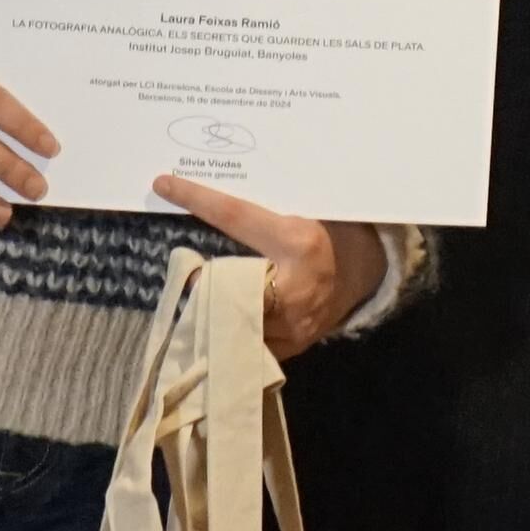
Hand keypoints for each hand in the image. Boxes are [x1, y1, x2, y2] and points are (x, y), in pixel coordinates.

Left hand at [153, 179, 388, 357]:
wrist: (364, 272)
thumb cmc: (331, 233)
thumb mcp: (304, 215)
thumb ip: (265, 212)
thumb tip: (211, 192)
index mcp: (299, 242)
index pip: (236, 217)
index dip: (198, 199)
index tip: (165, 183)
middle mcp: (295, 286)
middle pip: (226, 283)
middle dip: (200, 280)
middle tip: (186, 270)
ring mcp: (294, 325)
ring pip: (233, 319)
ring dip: (209, 310)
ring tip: (195, 300)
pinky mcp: (290, 347)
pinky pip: (248, 343)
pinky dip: (229, 333)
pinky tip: (217, 327)